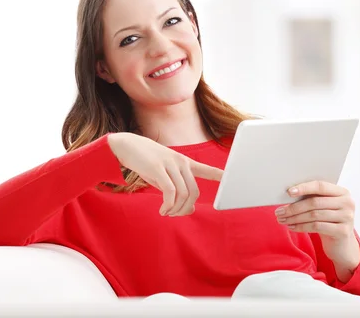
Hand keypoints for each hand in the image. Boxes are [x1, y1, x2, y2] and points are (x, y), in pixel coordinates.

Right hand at [108, 132, 222, 216]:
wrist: (126, 145)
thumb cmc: (146, 163)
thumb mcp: (163, 178)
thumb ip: (177, 192)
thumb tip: (190, 210)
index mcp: (185, 163)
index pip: (207, 169)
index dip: (220, 176)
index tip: (232, 180)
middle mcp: (181, 162)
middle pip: (194, 192)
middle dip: (185, 208)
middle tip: (173, 214)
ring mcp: (170, 164)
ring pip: (182, 194)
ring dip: (175, 209)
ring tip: (166, 212)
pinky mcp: (158, 168)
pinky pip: (170, 191)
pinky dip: (168, 205)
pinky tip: (162, 210)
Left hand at [274, 181, 359, 271]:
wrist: (342, 245)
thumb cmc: (329, 222)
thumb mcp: (324, 208)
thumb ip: (313, 198)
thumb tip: (288, 194)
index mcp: (342, 192)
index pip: (320, 186)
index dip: (304, 188)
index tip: (289, 192)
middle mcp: (347, 203)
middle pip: (315, 202)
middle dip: (294, 207)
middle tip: (279, 211)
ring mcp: (347, 217)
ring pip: (314, 215)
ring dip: (295, 217)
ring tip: (283, 220)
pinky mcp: (343, 231)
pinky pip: (316, 226)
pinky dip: (301, 227)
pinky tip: (292, 227)